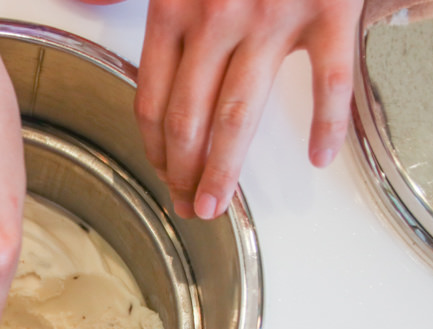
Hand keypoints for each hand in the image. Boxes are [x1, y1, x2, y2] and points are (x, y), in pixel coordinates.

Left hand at [135, 0, 363, 218]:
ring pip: (239, 114)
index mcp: (173, 10)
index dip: (157, 151)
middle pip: (188, 120)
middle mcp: (216, 19)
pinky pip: (327, 80)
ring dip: (223, 169)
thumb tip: (102, 14)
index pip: (154, 103)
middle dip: (184, 174)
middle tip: (189, 203)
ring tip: (217, 202)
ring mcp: (272, 16)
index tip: (164, 175)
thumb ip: (146, 2)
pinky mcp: (330, 7)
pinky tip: (319, 154)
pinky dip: (326, 124)